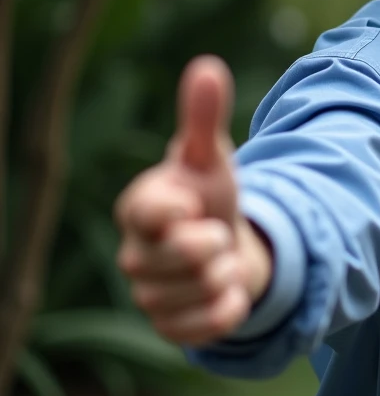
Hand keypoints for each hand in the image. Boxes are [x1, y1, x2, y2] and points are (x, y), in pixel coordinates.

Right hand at [115, 55, 272, 345]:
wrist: (223, 243)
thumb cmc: (208, 193)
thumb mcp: (212, 156)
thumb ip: (204, 117)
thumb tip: (207, 67)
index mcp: (138, 208)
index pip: (147, 212)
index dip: (179, 208)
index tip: (194, 200)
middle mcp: (134, 254)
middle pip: (181, 257)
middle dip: (215, 242)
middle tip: (217, 231)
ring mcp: (148, 294)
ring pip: (199, 291)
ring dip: (226, 272)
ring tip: (221, 257)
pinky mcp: (169, 327)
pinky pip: (206, 328)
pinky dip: (229, 308)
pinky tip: (229, 290)